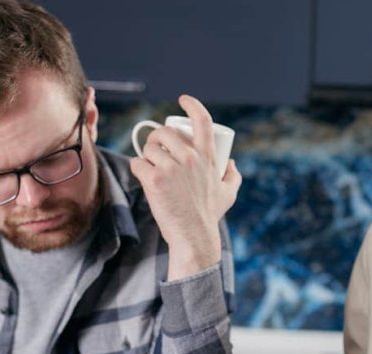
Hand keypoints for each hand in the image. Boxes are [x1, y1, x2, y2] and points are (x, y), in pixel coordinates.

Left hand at [129, 94, 241, 278]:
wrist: (193, 236)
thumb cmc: (209, 215)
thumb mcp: (228, 193)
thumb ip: (233, 176)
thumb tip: (231, 163)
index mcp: (207, 156)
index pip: (202, 120)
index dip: (192, 105)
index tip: (183, 99)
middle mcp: (190, 158)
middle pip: (164, 133)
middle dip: (156, 138)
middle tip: (156, 150)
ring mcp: (171, 168)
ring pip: (149, 148)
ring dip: (146, 155)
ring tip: (151, 167)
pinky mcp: (154, 179)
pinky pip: (138, 163)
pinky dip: (138, 169)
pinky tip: (143, 177)